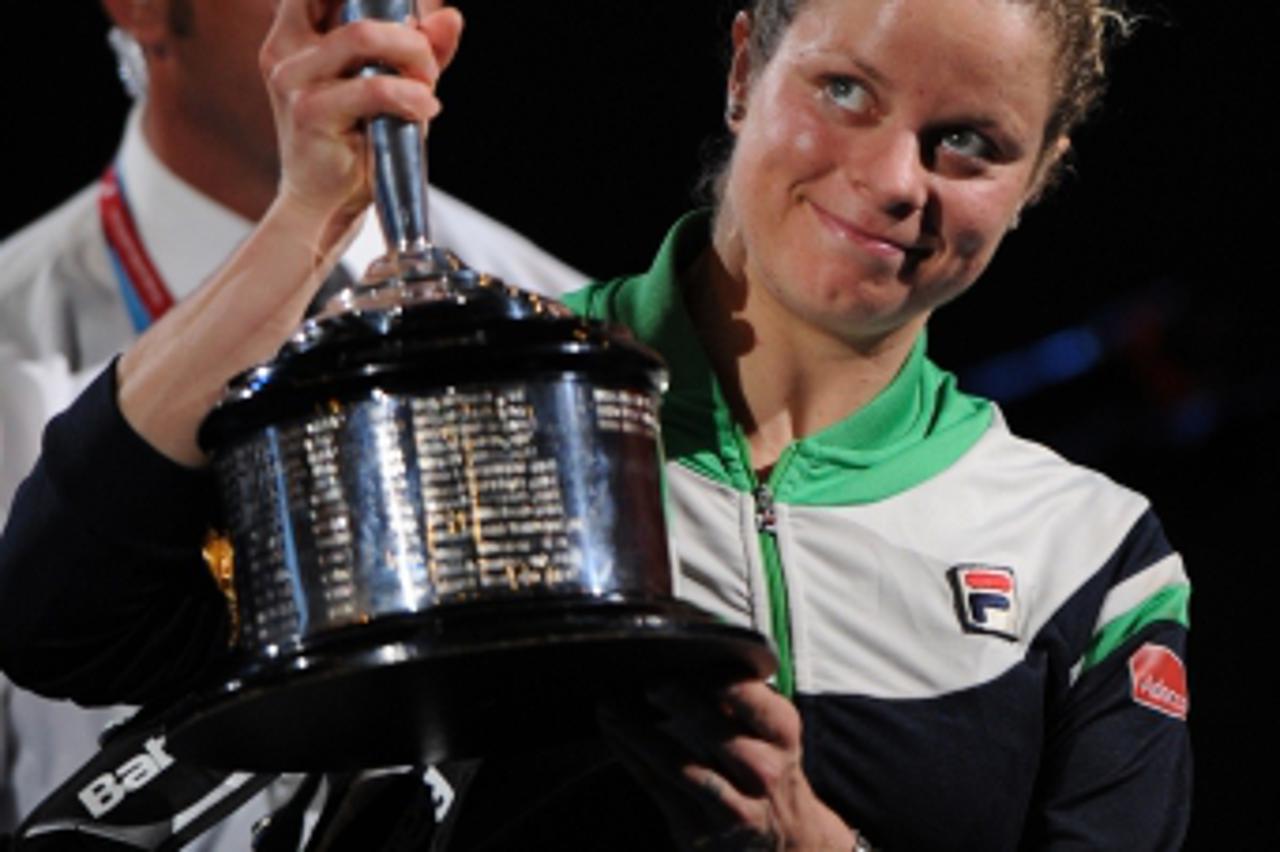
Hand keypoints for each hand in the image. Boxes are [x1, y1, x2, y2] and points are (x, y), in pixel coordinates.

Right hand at [260, 0, 463, 246]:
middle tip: (427, 63)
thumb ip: (420, 50)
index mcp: (297, 35)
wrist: (326, 208)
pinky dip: (409, 96)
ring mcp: (293, 79)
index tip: (410, 15)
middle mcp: (287, 50)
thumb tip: (450, 16)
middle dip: (405, 26)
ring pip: (363, 36)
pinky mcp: (309, 112)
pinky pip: (372, 88)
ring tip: (427, 89)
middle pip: (351, 2)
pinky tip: (423, 111)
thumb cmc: (358, 146)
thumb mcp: (395, 87)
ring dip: (412, 56)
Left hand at [600, 680, 856, 850]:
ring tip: (611, 707)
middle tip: (650, 680)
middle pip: (715, 732)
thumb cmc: (764, 764)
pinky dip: (632, 757)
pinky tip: (614, 734)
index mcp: (781, 734)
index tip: (689, 658)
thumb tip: (690, 653)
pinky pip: (658, 787)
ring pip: (679, 765)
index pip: (753, 701)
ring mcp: (733, 805)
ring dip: (639, 733)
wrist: (782, 836)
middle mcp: (764, 771)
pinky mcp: (700, 828)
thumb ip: (739, 695)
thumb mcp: (769, 729)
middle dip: (679, 703)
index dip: (719, 681)